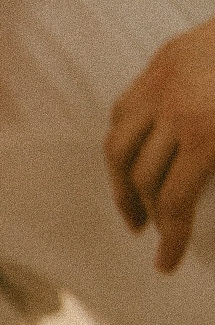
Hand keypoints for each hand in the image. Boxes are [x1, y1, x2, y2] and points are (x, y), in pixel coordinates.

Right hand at [105, 14, 214, 272]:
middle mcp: (175, 108)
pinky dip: (124, 139)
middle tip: (157, 233)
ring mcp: (163, 81)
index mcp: (206, 131)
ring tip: (133, 206)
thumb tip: (211, 210)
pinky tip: (135, 158)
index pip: (174, 201)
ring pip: (119, 147)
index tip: (167, 264)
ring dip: (121, 183)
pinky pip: (124, 110)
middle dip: (147, 214)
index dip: (171, 239)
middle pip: (142, 179)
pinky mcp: (161, 61)